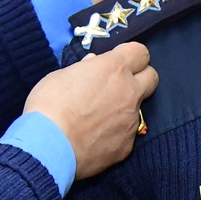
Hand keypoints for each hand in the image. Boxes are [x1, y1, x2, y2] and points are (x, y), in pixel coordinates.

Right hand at [26, 42, 157, 179]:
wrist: (48, 147)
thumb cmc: (48, 106)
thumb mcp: (61, 76)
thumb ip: (84, 70)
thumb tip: (94, 65)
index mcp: (114, 69)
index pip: (140, 53)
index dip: (130, 55)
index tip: (118, 60)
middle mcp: (129, 92)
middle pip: (152, 77)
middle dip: (140, 78)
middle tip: (118, 85)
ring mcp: (131, 120)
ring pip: (137, 108)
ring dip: (123, 108)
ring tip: (96, 118)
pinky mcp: (127, 145)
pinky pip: (126, 134)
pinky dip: (114, 133)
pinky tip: (94, 138)